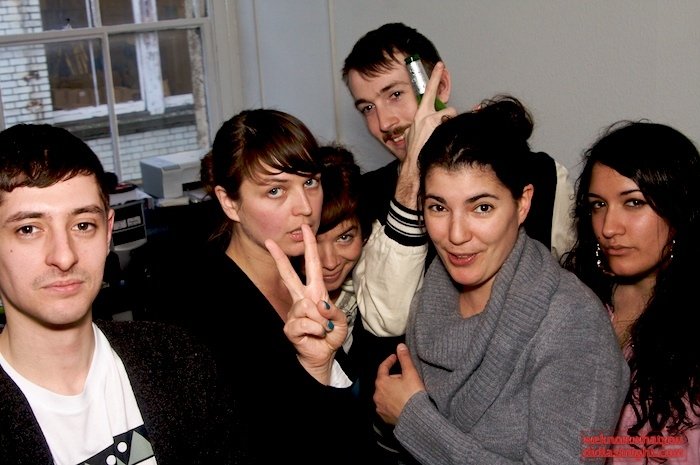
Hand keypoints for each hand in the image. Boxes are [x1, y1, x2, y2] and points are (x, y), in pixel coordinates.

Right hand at [265, 224, 348, 383]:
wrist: (322, 356)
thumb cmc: (331, 337)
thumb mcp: (341, 322)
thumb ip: (334, 311)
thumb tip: (319, 304)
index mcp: (316, 292)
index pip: (311, 265)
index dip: (309, 247)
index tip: (305, 229)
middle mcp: (302, 299)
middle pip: (288, 274)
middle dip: (279, 258)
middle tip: (270, 242)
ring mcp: (294, 312)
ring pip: (305, 306)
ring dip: (321, 320)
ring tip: (323, 329)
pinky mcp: (290, 327)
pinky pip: (303, 323)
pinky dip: (315, 329)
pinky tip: (315, 334)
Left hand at [373, 343, 425, 424]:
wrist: (416, 418)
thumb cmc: (413, 395)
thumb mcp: (410, 373)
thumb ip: (404, 358)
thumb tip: (400, 346)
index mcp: (382, 382)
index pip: (383, 367)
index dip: (389, 360)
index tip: (395, 357)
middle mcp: (377, 394)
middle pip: (384, 381)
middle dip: (393, 378)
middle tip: (405, 377)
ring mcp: (380, 406)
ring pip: (385, 394)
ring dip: (392, 391)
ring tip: (404, 391)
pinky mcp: (384, 416)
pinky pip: (386, 405)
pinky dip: (392, 402)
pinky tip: (401, 402)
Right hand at [405, 62, 457, 164]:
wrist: (413, 161)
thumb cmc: (413, 148)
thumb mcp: (412, 131)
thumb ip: (421, 122)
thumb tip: (425, 121)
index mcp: (420, 114)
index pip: (428, 90)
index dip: (435, 76)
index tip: (440, 65)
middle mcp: (427, 115)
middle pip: (448, 110)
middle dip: (448, 119)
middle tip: (440, 130)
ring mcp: (435, 122)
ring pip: (451, 119)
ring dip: (448, 127)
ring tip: (438, 137)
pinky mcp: (441, 129)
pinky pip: (452, 127)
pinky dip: (450, 133)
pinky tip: (441, 140)